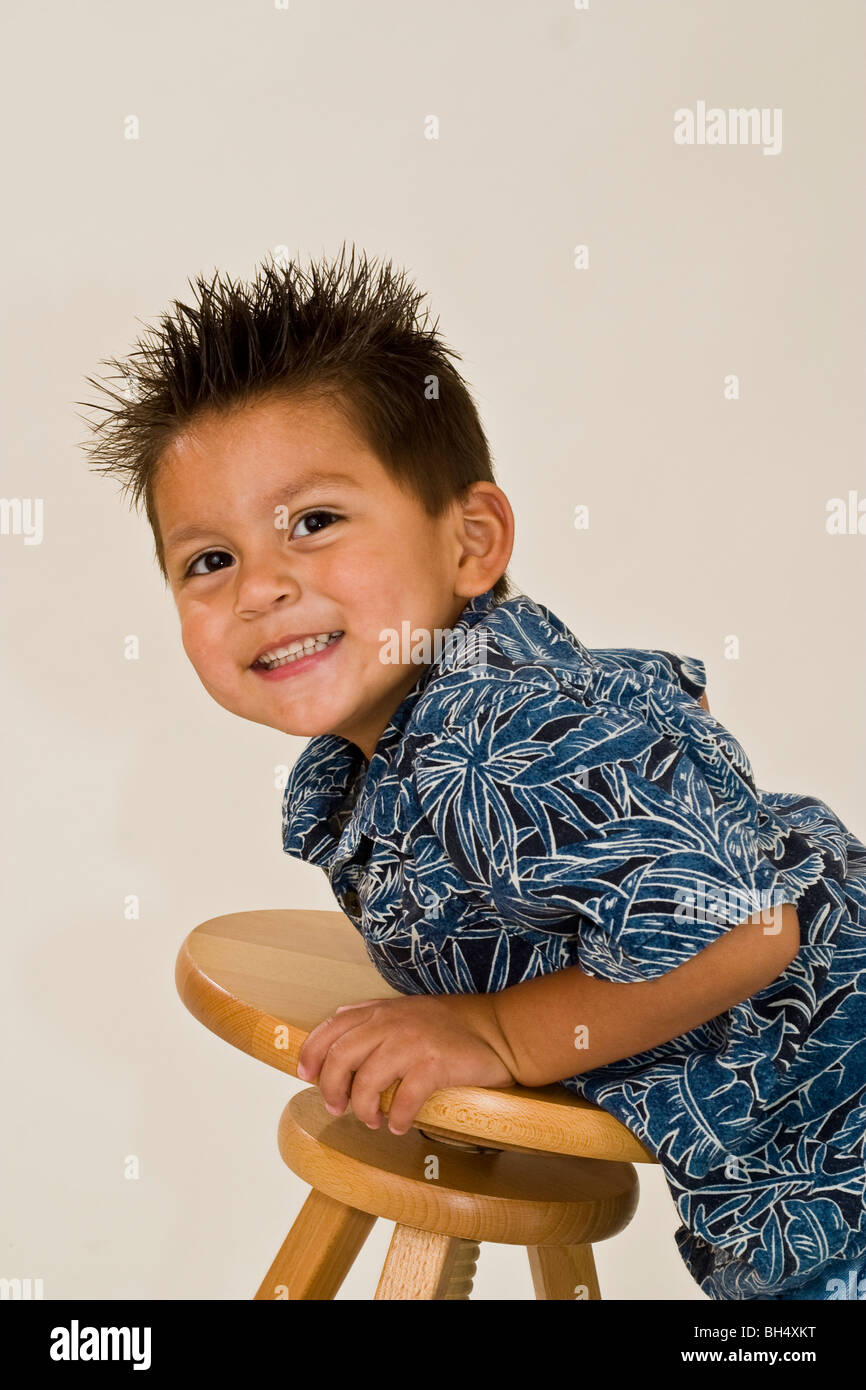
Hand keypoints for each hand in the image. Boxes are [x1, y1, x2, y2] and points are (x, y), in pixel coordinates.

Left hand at [295, 992, 517, 1135]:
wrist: (501, 1030)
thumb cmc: (452, 1027)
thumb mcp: (406, 1013)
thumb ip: (373, 1024)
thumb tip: (336, 1047)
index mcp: (381, 1010)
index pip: (331, 1028)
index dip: (312, 1054)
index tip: (306, 1076)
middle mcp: (392, 1023)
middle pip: (341, 1058)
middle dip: (332, 1089)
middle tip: (338, 1109)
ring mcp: (413, 1043)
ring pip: (367, 1082)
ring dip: (363, 1110)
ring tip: (373, 1121)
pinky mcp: (435, 1065)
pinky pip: (404, 1100)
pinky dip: (396, 1118)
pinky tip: (399, 1126)